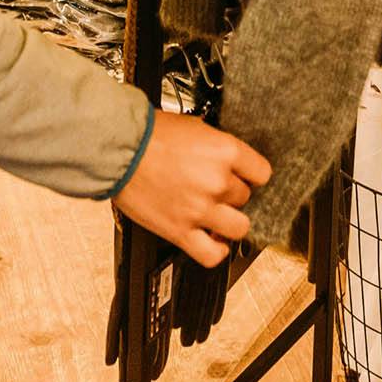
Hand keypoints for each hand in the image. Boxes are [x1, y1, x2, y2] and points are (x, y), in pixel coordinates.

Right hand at [113, 112, 270, 266]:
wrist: (119, 149)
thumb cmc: (150, 134)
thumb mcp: (195, 127)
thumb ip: (217, 147)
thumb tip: (227, 159)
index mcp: (225, 152)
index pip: (262, 173)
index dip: (252, 174)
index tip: (245, 177)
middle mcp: (218, 182)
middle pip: (245, 197)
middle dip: (231, 194)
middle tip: (214, 188)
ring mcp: (200, 209)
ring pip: (238, 227)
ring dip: (229, 221)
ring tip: (216, 214)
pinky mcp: (181, 231)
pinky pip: (212, 254)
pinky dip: (216, 251)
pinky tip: (212, 240)